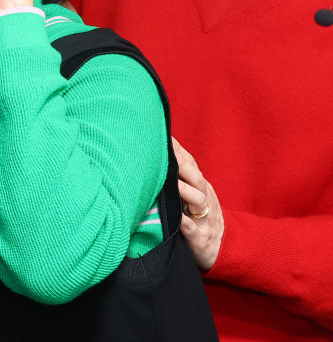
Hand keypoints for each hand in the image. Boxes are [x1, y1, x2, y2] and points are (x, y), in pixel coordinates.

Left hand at [173, 137, 223, 270]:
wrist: (224, 249)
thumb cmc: (201, 218)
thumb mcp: (195, 197)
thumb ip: (182, 178)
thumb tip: (161, 157)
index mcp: (201, 187)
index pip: (190, 165)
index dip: (178, 151)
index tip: (164, 136)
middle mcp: (205, 199)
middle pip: (196, 178)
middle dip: (181, 164)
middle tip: (165, 152)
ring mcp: (204, 218)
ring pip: (197, 200)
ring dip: (184, 190)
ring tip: (170, 181)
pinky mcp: (200, 237)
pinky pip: (192, 229)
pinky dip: (185, 223)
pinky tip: (176, 218)